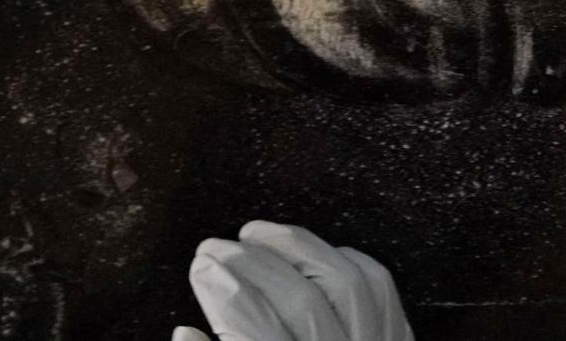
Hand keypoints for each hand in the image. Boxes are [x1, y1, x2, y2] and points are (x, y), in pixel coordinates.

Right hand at [174, 221, 408, 340]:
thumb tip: (185, 333)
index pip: (259, 334)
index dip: (228, 294)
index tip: (201, 266)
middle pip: (301, 302)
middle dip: (253, 264)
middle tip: (215, 246)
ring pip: (345, 284)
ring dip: (298, 249)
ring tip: (257, 234)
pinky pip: (379, 289)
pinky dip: (346, 261)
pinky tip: (315, 253)